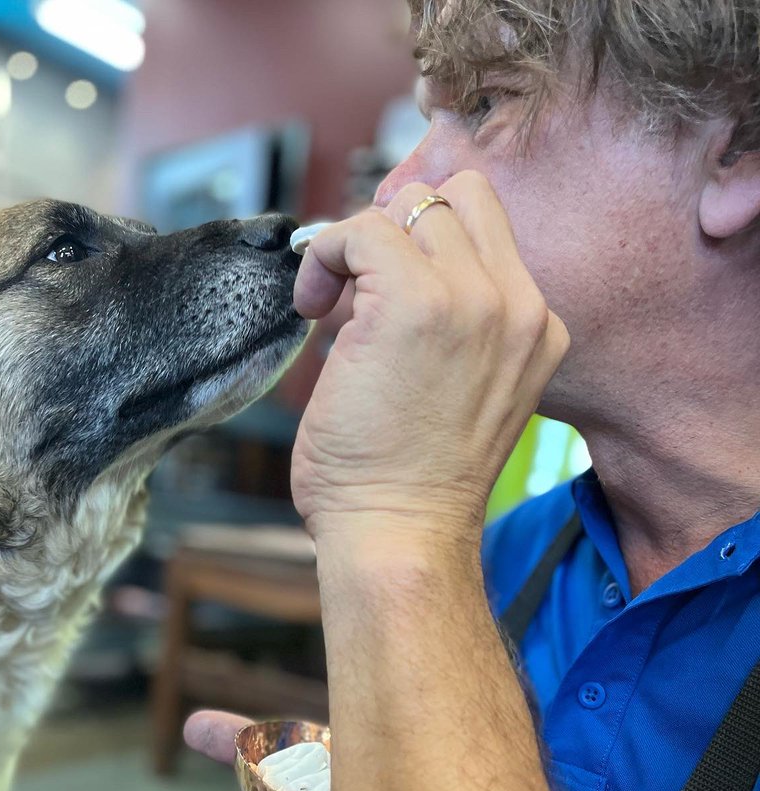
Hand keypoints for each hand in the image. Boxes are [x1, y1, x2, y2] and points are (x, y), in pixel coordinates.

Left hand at [291, 172, 569, 543]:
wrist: (401, 534)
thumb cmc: (412, 481)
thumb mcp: (467, 393)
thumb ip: (455, 327)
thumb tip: (386, 269)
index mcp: (537, 328)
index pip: (488, 224)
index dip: (425, 237)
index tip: (380, 281)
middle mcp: (518, 305)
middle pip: (454, 198)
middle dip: (394, 229)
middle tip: (355, 286)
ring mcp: (472, 299)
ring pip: (407, 205)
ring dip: (356, 245)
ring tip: (328, 306)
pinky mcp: (413, 303)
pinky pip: (359, 231)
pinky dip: (325, 256)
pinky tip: (312, 307)